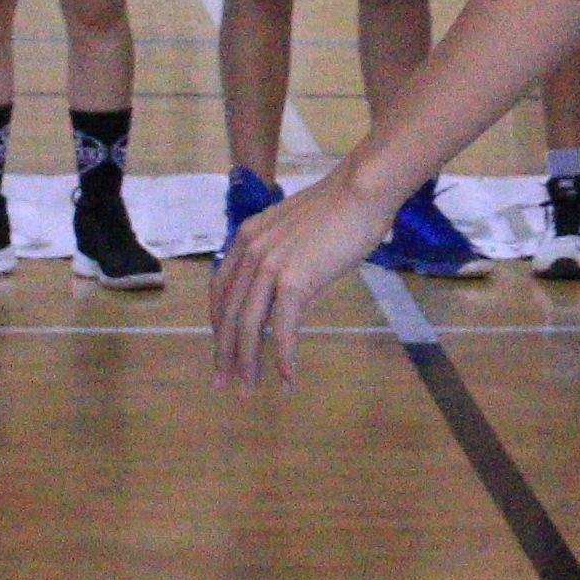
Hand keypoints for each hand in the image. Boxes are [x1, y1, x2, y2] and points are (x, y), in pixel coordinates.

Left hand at [209, 178, 382, 388]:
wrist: (361, 190)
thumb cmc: (340, 207)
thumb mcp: (295, 229)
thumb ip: (281, 254)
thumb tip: (286, 287)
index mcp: (246, 237)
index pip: (220, 290)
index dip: (217, 324)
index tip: (222, 348)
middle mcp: (250, 252)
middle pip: (228, 313)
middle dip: (224, 353)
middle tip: (224, 382)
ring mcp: (270, 266)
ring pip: (248, 326)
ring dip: (247, 363)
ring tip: (248, 389)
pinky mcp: (294, 279)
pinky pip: (282, 328)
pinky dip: (282, 358)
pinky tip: (286, 379)